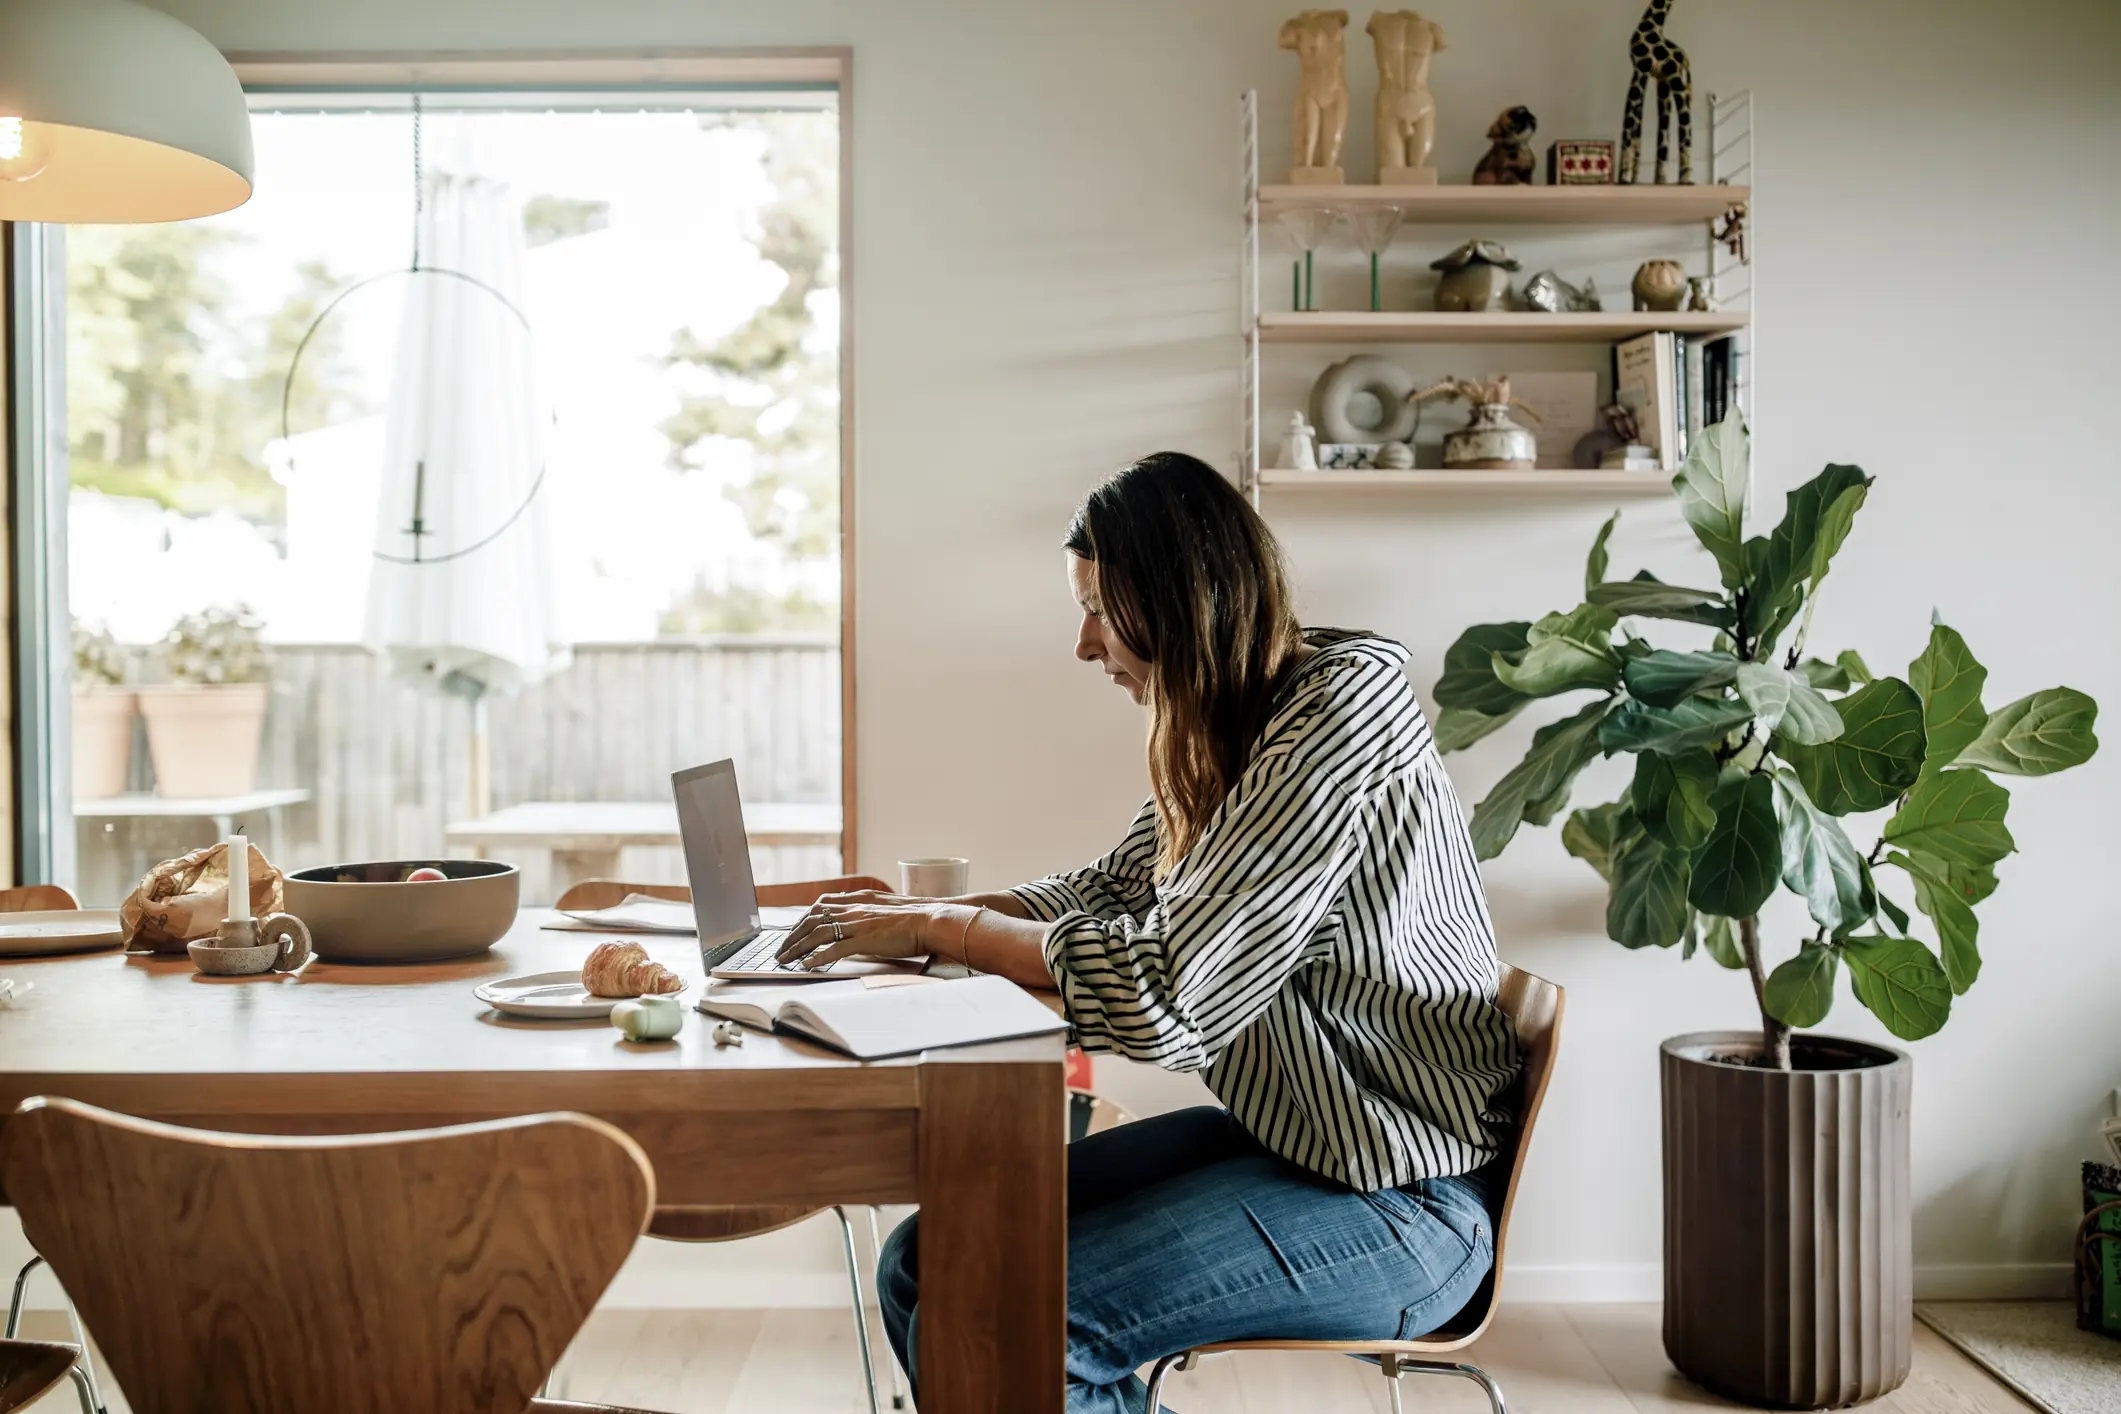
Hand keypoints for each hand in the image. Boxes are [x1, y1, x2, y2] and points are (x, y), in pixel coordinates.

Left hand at [775, 891, 959, 970]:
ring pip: (817, 933)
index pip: (820, 906)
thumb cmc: (915, 918)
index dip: (802, 920)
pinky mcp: (865, 940)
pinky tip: (807, 965)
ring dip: (797, 948)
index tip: (793, 932)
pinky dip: (817, 958)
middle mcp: (854, 910)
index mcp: (858, 901)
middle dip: (792, 936)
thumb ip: (868, 913)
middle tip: (781, 951)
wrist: (932, 919)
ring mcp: (858, 924)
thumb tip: (858, 924)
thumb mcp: (886, 909)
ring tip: (785, 961)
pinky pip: (834, 949)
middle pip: (812, 919)